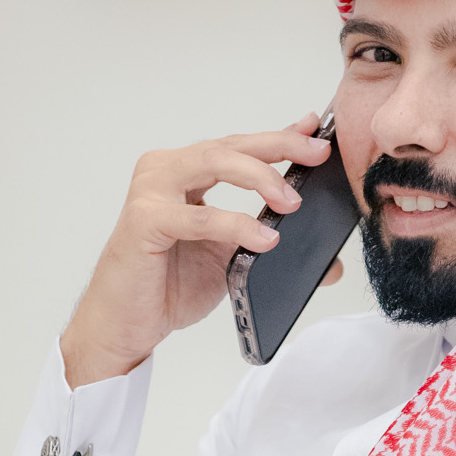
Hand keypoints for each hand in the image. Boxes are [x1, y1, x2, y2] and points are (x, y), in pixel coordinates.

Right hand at [60, 114, 329, 385]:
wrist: (125, 325)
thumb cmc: (167, 287)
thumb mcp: (231, 261)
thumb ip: (268, 246)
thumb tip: (329, 264)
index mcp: (184, 174)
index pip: (238, 146)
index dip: (278, 136)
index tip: (316, 130)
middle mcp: (165, 171)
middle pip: (229, 146)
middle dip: (279, 146)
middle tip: (317, 152)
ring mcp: (151, 192)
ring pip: (213, 163)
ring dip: (259, 177)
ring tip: (292, 201)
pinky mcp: (144, 221)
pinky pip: (199, 217)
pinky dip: (235, 225)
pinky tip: (265, 239)